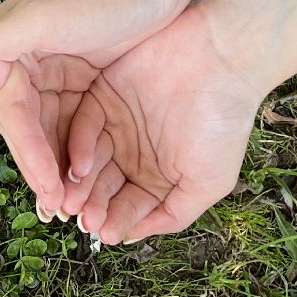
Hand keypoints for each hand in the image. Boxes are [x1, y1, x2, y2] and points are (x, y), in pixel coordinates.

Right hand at [0, 0, 190, 216]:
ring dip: (59, 168)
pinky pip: (75, 124)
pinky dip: (79, 152)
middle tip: (57, 211)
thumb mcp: (38, 16)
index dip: (28, 155)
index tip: (47, 191)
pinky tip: (88, 179)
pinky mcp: (86, 79)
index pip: (13, 116)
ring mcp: (57, 73)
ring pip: (52, 132)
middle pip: (30, 130)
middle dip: (42, 170)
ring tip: (73, 206)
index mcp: (6, 49)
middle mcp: (25, 64)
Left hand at [62, 0, 263, 242]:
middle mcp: (133, 155)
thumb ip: (173, 214)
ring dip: (80, 184)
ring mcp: (116, 126)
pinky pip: (84, 128)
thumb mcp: (208, 182)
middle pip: (103, 188)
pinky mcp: (102, 97)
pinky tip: (81, 167)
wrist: (223, 59)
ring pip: (89, 162)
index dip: (116, 221)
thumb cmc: (223, 123)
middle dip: (92, 206)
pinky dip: (80, 149)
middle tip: (81, 219)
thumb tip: (132, 237)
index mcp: (157, 177)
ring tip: (73, 201)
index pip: (128, 207)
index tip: (103, 233)